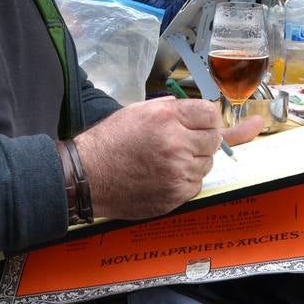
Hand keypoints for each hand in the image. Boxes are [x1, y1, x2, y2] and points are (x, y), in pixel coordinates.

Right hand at [76, 97, 262, 219]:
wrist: (88, 176)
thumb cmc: (110, 142)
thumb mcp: (138, 111)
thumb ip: (171, 109)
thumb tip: (196, 112)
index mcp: (167, 118)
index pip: (211, 114)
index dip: (208, 118)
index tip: (203, 124)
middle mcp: (176, 144)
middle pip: (214, 140)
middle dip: (203, 139)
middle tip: (185, 142)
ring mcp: (177, 172)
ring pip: (207, 164)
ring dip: (194, 161)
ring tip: (168, 160)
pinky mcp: (175, 195)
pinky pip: (196, 184)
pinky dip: (186, 181)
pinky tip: (165, 176)